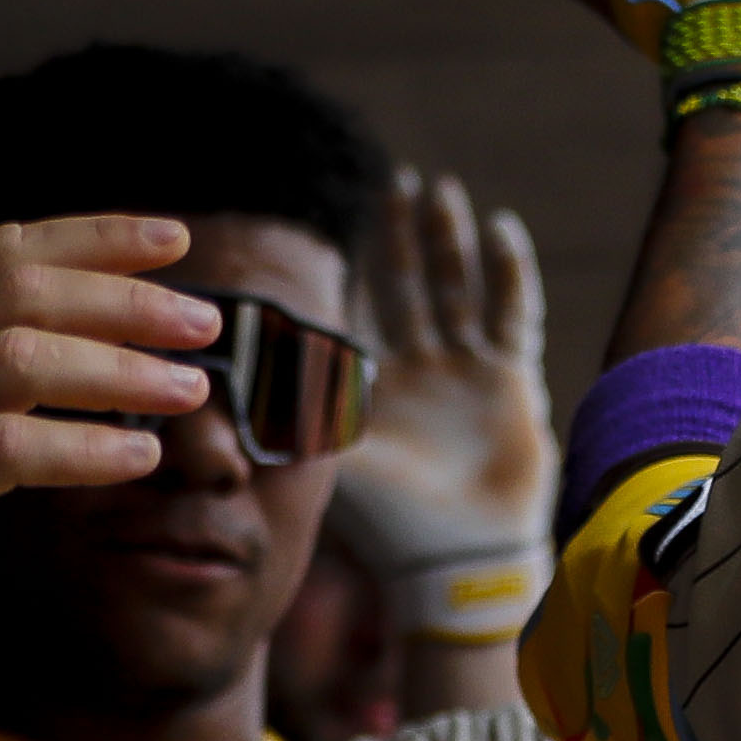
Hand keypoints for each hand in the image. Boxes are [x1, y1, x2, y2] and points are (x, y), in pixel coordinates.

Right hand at [0, 217, 213, 740]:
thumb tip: (104, 359)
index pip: (2, 257)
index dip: (94, 240)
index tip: (178, 240)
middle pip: (17, 292)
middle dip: (123, 300)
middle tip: (208, 326)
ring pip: (13, 358)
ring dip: (118, 370)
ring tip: (193, 391)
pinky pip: (0, 448)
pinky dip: (82, 447)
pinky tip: (140, 456)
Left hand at [324, 169, 553, 643]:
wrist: (455, 558)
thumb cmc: (386, 519)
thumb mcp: (325, 453)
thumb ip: (290, 406)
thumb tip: (230, 365)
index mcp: (375, 383)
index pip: (364, 306)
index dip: (357, 261)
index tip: (346, 213)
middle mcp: (423, 369)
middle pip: (412, 284)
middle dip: (403, 234)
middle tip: (395, 182)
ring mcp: (469, 371)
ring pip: (457, 288)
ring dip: (449, 240)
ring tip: (440, 191)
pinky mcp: (510, 380)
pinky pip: (511, 313)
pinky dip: (508, 271)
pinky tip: (499, 228)